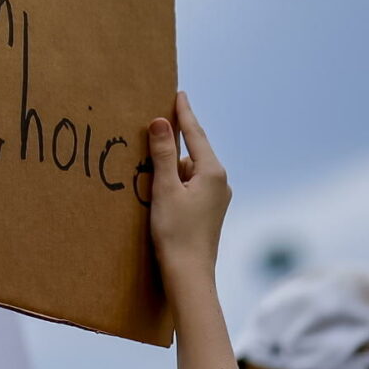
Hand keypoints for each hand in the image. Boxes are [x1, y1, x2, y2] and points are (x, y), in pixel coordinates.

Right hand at [146, 89, 228, 282]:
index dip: (184, 113)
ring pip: (189, 171)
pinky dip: (175, 181)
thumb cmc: (176, 232)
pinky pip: (190, 186)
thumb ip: (162, 154)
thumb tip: (160, 122)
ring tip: (150, 165)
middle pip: (193, 152)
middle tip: (156, 124)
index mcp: (212, 172)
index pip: (195, 134)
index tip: (179, 93)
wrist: (189, 274)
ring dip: (171, 166)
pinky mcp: (208, 212)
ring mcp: (216, 198)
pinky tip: (160, 188)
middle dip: (174, 141)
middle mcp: (219, 182)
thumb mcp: (164, 188)